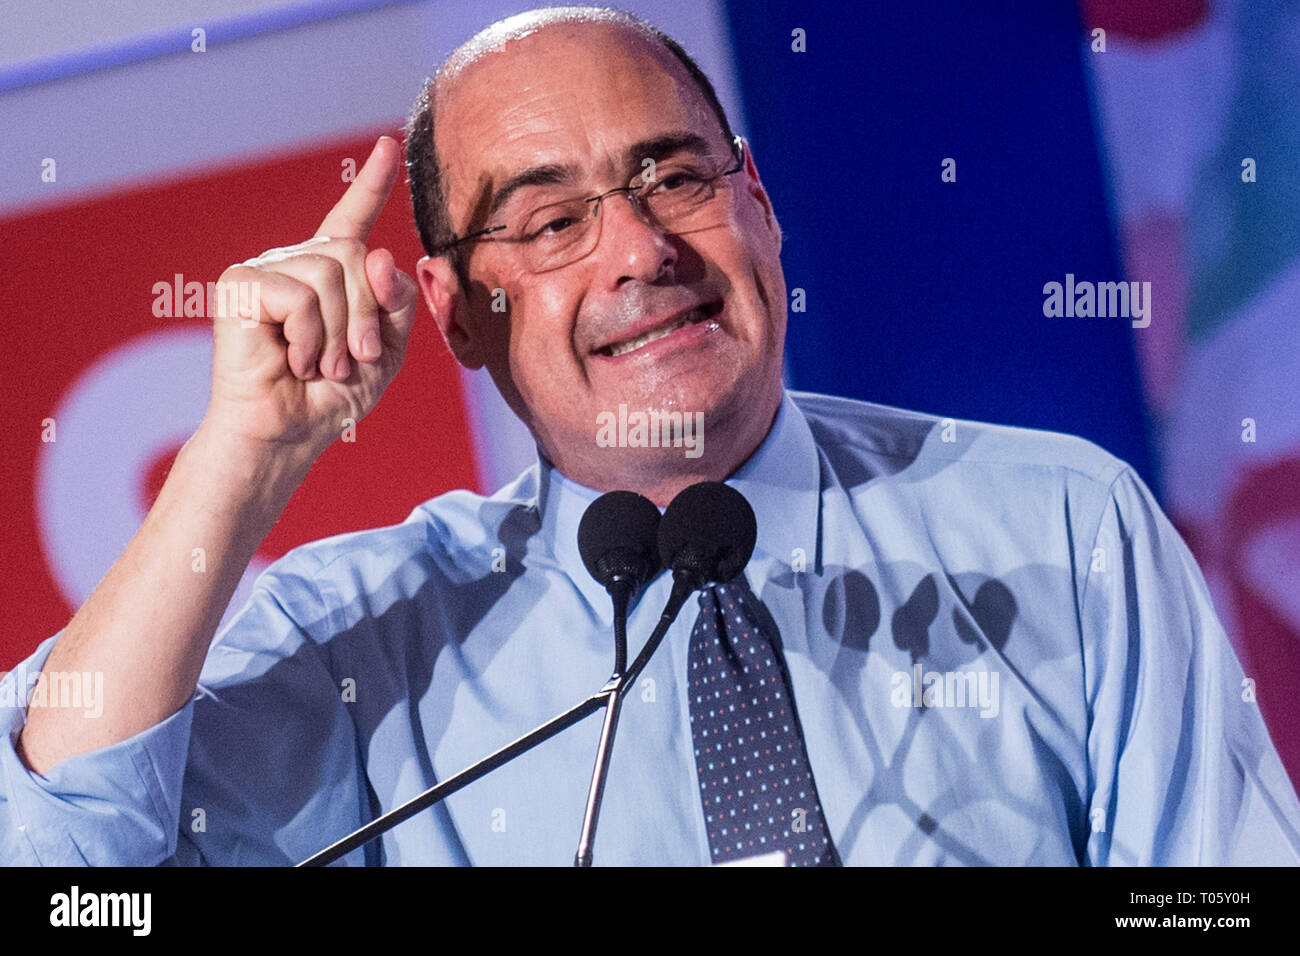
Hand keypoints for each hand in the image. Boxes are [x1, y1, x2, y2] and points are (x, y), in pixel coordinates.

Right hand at [203, 136, 418, 465]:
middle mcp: (294, 262)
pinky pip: (301, 294)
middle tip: (352, 360)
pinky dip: (310, 336)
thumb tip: (383, 253)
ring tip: (322, 365)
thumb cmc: (331, 397)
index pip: (352, 220)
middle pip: (356, 255)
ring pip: (333, 271)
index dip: (372, 184)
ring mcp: (266, 270)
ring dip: (340, 332)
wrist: (288, 434)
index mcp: (329, 274)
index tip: (389, 146)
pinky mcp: (240, 285)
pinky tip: (293, 361)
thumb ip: (395, 302)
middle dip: (367, 316)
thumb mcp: (386, 350)